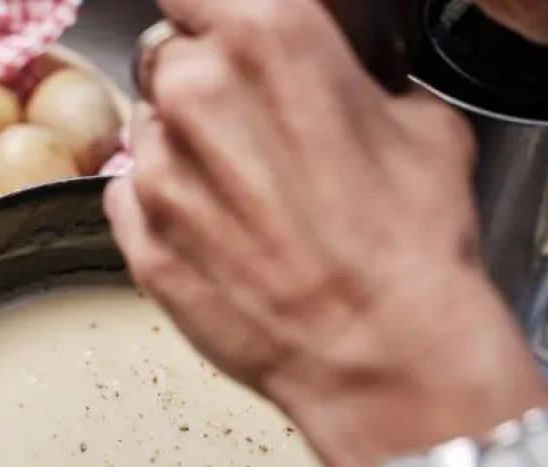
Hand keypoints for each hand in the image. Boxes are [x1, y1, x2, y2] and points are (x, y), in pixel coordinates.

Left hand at [106, 0, 547, 466]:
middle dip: (201, 83)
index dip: (208, 16)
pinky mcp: (137, 239)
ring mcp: (156, 170)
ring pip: (148, 128)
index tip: (218, 32)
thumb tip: (333, 85)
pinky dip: (162, 206)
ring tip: (247, 197)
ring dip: (184, 149)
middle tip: (252, 131)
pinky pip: (129, 195)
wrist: (381, 352)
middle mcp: (195, 90)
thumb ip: (346, 79)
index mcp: (267, 34)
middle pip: (166, 55)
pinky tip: (219, 233)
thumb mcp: (417, 121)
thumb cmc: (409, 242)